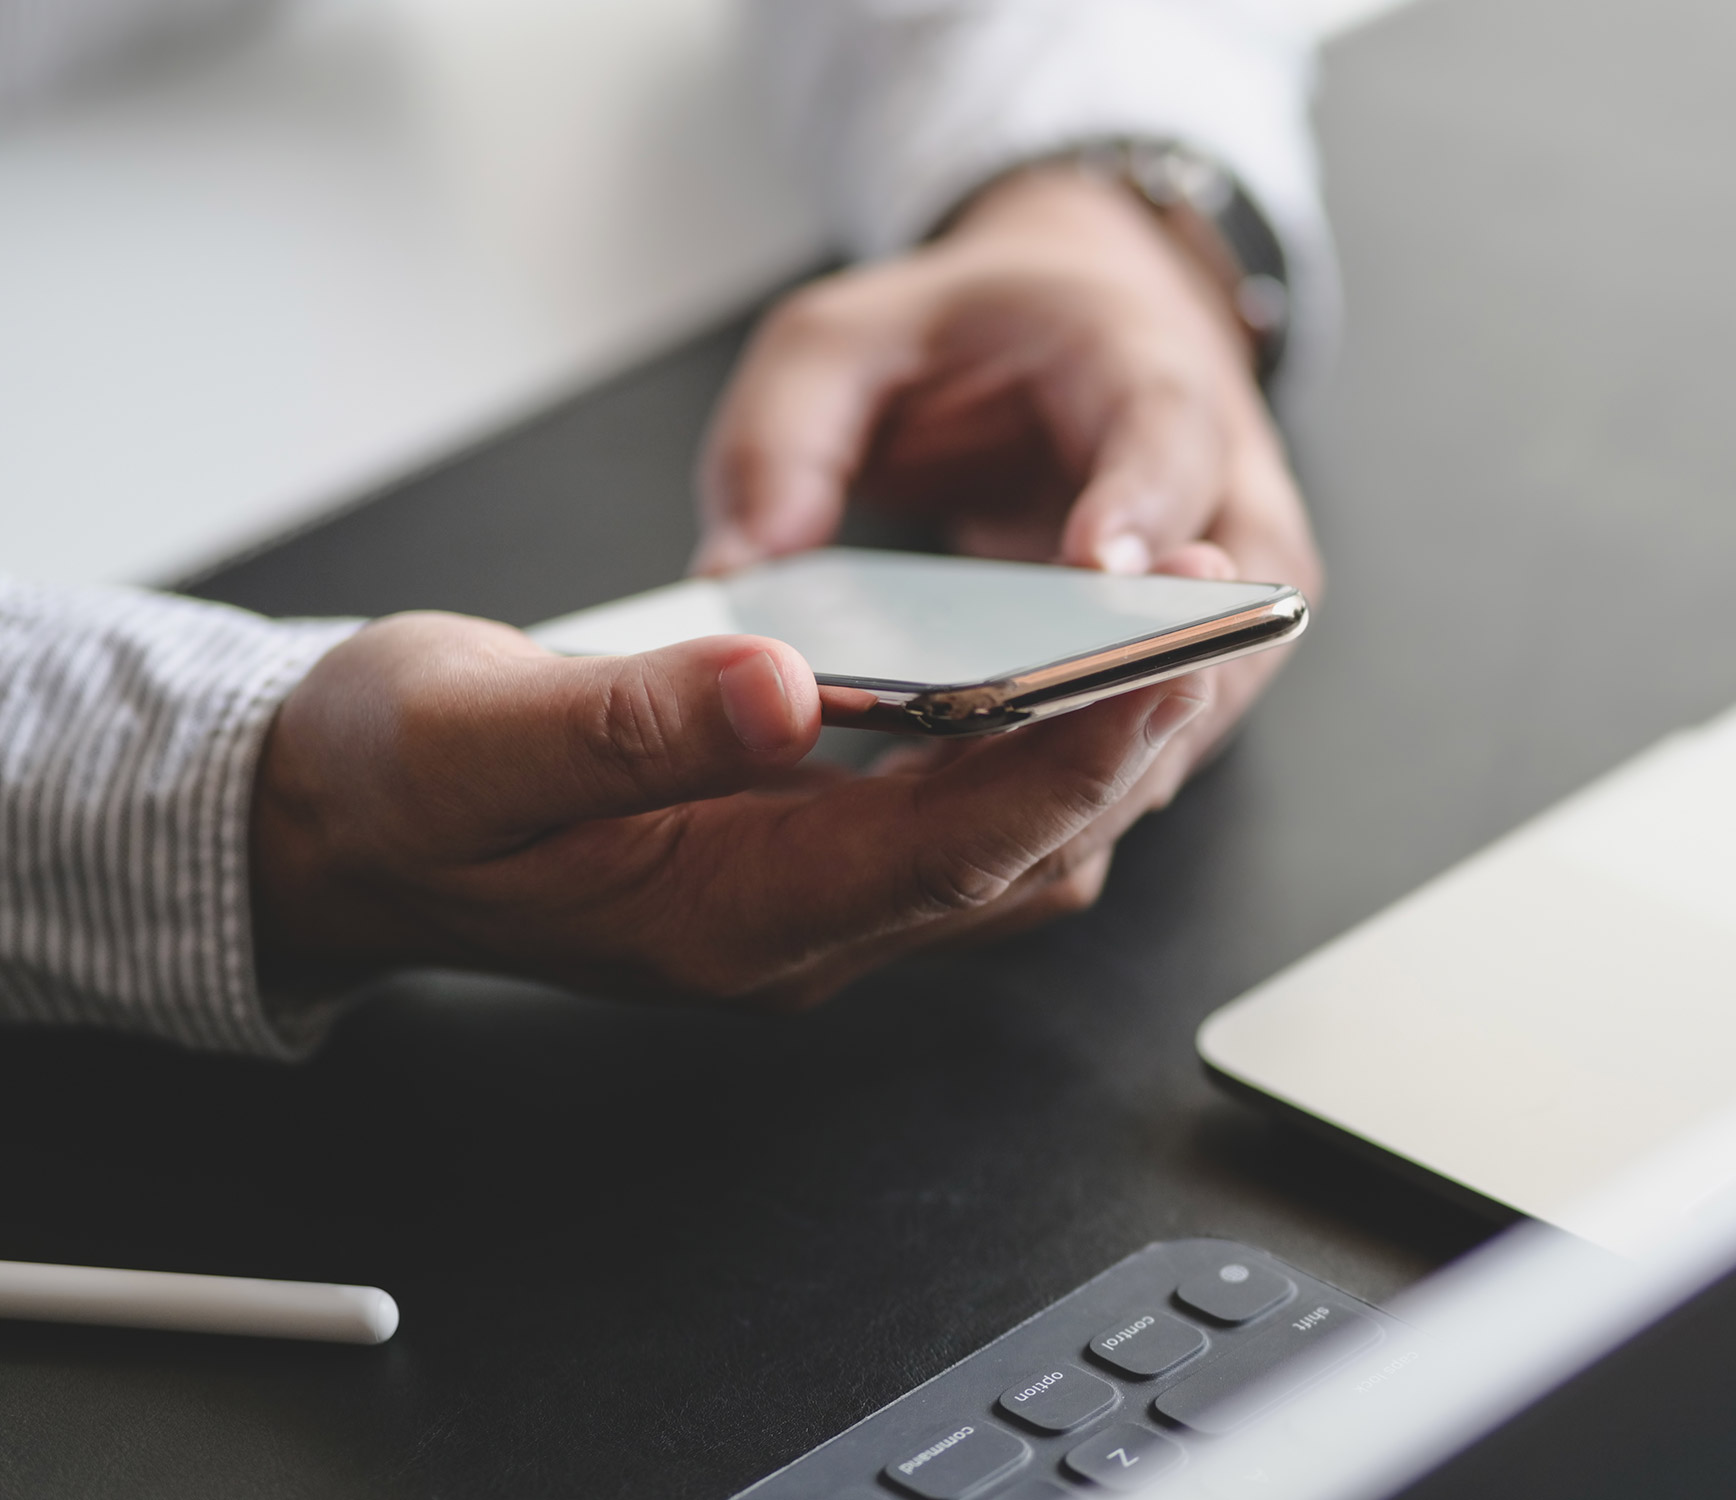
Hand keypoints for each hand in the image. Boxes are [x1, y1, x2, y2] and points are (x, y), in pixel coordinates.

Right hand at [250, 613, 1209, 1009]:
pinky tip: (1043, 671)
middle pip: (1012, 860)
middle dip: (1119, 755)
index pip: (950, 853)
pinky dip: (1021, 757)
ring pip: (1002, 854)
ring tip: (1159, 634)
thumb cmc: (394, 777)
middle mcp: (793, 935)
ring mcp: (806, 910)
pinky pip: (956, 828)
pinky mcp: (804, 865)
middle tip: (1208, 628)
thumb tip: (778, 683)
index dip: (1069, 764)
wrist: (337, 825)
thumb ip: (625, 717)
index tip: (1161, 668)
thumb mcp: (476, 731)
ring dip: (1086, 759)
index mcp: (728, 918)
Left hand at [696, 165, 1321, 852]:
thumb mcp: (847, 338)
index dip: (1138, 505)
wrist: (1074, 347)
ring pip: (1199, 708)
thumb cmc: (973, 338)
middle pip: (1220, 608)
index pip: (1166, 438)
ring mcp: (1229, 599)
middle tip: (1021, 753)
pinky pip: (1154, 752)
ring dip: (1098, 773)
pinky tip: (966, 838)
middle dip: (1128, 693)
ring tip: (971, 824)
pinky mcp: (1199, 677)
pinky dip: (1073, 798)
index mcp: (1144, 372)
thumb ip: (784, 434)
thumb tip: (740, 572)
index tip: (1097, 566)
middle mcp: (1222, 494)